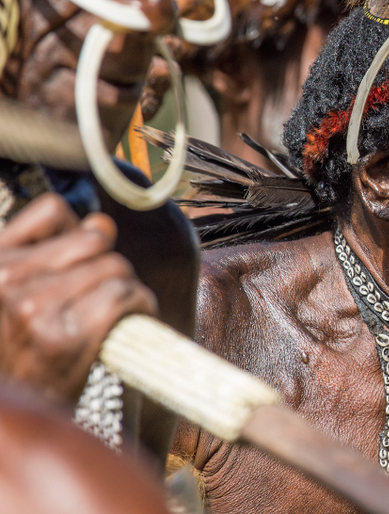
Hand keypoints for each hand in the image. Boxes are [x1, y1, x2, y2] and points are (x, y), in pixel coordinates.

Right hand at [0, 193, 156, 400]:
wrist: (14, 415)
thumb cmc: (19, 351)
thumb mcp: (14, 292)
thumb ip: (49, 251)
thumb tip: (101, 223)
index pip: (52, 210)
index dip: (76, 232)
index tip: (79, 260)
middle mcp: (4, 279)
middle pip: (94, 239)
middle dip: (106, 264)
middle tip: (98, 298)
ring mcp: (32, 307)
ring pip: (116, 266)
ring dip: (124, 288)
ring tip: (108, 316)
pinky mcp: (64, 336)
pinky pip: (126, 295)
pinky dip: (138, 306)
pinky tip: (123, 325)